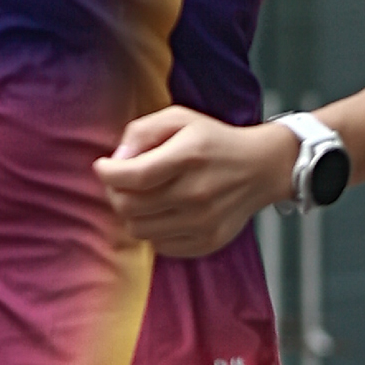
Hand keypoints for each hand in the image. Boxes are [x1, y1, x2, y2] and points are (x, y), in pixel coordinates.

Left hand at [93, 106, 296, 258]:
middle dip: (115, 192)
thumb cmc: (214, 140)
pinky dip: (153, 229)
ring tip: (141, 196)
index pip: (132, 177)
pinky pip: (160, 245)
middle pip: (130, 207)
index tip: (103, 166)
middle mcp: (196, 193)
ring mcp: (203, 222)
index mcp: (189, 156)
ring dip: (131, 213)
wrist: (261, 168)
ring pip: (139, 230)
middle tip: (120, 181)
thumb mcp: (180, 118)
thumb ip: (142, 131)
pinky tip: (162, 211)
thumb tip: (116, 159)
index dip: (107, 173)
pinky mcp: (207, 242)